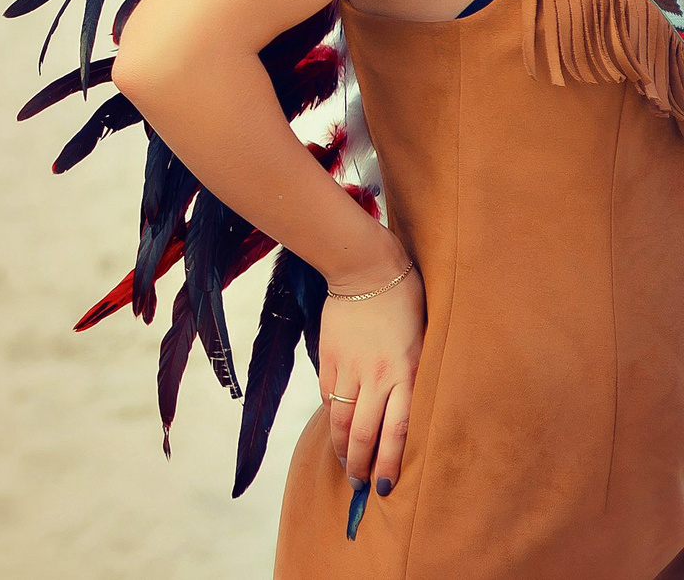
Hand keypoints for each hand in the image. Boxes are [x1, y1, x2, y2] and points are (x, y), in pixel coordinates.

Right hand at [320, 257, 424, 494]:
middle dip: (361, 464)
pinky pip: (329, 394)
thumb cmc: (407, 303)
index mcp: (407, 374)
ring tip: (345, 464)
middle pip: (364, 433)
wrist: (366, 269)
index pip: (397, 432)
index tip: (386, 486)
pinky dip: (332, 414)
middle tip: (360, 485)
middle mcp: (378, 376)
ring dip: (342, 447)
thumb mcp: (425, 342)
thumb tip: (409, 411)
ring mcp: (350, 366)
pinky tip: (337, 425)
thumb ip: (415, 377)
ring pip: (341, 419)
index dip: (390, 463)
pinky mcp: (329, 356)